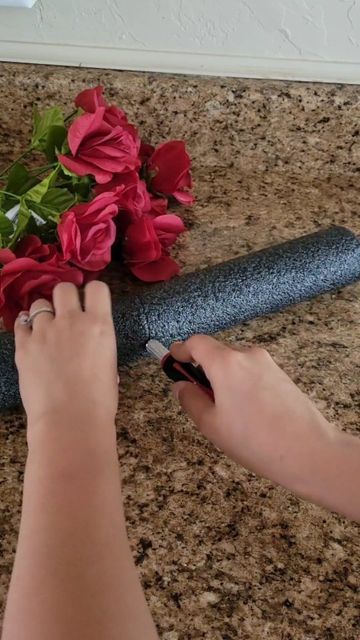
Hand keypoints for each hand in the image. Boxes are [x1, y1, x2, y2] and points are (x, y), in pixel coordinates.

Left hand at [15, 281, 117, 440]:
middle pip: (64, 288)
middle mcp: (72, 321)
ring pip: (39, 304)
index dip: (93, 294)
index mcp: (99, 325)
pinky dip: (25, 327)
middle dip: (65, 297)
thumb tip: (92, 350)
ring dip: (44, 313)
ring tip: (46, 330)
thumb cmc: (99, 401)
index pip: (97, 288)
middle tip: (66, 314)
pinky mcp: (23, 345)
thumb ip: (98, 347)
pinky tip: (31, 338)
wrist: (70, 420)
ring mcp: (44, 331)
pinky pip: (21, 323)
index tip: (90, 304)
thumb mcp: (109, 367)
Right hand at [170, 335, 337, 500]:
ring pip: (235, 363)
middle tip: (196, 395)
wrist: (308, 450)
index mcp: (226, 363)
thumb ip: (190, 400)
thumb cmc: (256, 440)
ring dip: (223, 377)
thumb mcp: (211, 425)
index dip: (181, 350)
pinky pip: (252, 371)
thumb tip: (181, 386)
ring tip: (224, 411)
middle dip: (202, 368)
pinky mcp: (281, 375)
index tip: (172, 360)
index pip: (197, 342)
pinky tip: (246, 412)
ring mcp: (267, 363)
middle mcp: (247, 355)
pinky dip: (240, 383)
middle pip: (216, 351)